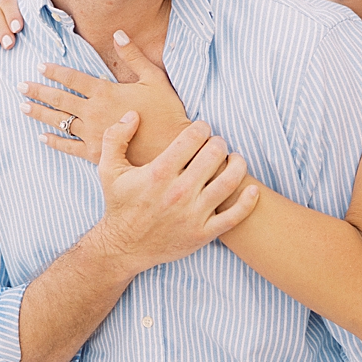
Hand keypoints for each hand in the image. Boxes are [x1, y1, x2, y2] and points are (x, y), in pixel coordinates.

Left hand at [18, 30, 190, 165]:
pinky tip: (42, 136)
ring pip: (59, 121)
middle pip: (60, 99)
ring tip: (23, 107)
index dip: (55, 71)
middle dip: (38, 91)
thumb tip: (119, 33)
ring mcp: (92, 134)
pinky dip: (54, 141)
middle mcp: (93, 112)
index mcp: (106, 91)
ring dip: (40, 113)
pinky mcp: (95, 153)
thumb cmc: (166, 111)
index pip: (73, 78)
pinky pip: (69, 147)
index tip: (39, 66)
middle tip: (20, 85)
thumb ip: (134, 56)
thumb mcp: (154, 78)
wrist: (172, 148)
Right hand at [94, 112, 258, 273]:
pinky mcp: (203, 234)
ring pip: (229, 181)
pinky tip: (252, 189)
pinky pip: (235, 216)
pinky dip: (248, 201)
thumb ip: (116, 137)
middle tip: (216, 144)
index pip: (193, 138)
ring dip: (237, 164)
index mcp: (158, 173)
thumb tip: (133, 114)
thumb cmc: (119, 205)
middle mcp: (178, 193)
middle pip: (214, 154)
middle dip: (218, 143)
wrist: (122, 247)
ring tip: (234, 159)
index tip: (201, 129)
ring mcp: (193, 215)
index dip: (201, 127)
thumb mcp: (108, 169)